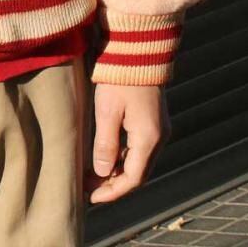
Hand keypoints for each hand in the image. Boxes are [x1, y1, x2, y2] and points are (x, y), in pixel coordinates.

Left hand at [85, 82, 169, 203]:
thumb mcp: (107, 110)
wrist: (138, 50)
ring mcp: (158, 129)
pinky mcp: (153, 120)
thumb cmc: (120, 78)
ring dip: (118, 172)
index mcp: (149, 138)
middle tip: (88, 189)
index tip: (90, 197)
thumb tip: (102, 173)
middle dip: (113, 184)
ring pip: (138, 161)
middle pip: (137, 173)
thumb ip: (105, 143)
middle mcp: (159, 137)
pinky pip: (139, 148)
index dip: (112, 191)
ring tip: (93, 177)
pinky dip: (123, 158)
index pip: (132, 178)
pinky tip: (106, 158)